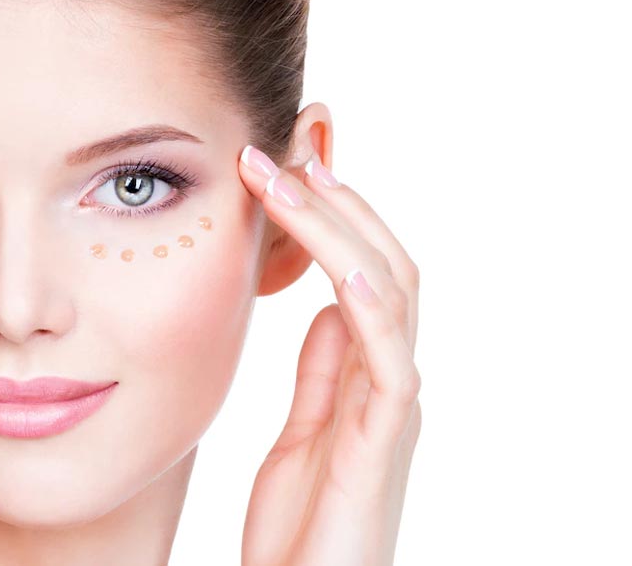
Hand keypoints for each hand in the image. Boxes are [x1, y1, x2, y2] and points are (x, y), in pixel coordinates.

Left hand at [237, 144, 421, 565]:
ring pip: (389, 294)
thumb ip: (320, 373)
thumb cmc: (302, 528)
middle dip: (339, 201)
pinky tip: (341, 268)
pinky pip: (389, 363)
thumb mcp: (301, 432)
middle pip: (382, 264)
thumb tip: (324, 309)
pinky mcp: (383, 443)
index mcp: (363, 373)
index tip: (283, 162)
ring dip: (344, 231)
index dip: (330, 213)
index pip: (358, 269)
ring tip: (300, 179)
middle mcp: (388, 380)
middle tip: (291, 146)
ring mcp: (391, 408)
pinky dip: (370, 309)